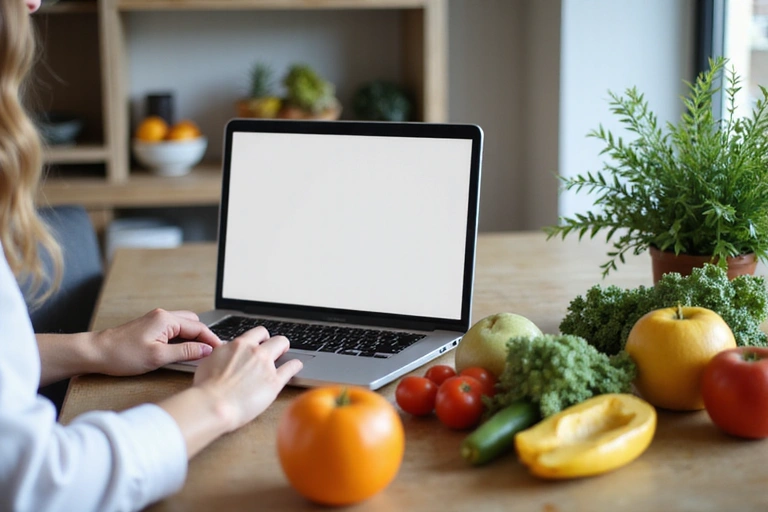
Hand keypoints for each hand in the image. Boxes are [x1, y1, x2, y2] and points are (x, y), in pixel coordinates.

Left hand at [91, 308, 221, 375]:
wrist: (96, 352)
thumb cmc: (122, 354)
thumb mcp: (158, 357)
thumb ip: (185, 352)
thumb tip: (206, 350)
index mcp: (166, 319)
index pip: (198, 328)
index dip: (212, 340)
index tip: (221, 351)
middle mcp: (163, 316)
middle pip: (194, 324)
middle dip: (204, 337)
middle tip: (212, 353)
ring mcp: (156, 321)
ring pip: (184, 327)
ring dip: (193, 338)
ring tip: (199, 354)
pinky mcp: (150, 328)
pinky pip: (174, 331)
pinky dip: (182, 340)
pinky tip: (182, 352)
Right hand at [193, 326, 303, 431]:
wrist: (214, 404)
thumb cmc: (207, 387)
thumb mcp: (209, 361)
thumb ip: (222, 354)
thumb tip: (224, 352)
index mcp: (239, 345)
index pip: (257, 333)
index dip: (261, 337)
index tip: (262, 342)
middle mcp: (255, 352)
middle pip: (274, 338)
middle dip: (276, 343)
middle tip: (276, 349)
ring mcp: (267, 366)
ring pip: (283, 346)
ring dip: (286, 350)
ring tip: (287, 356)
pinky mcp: (274, 382)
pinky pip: (291, 368)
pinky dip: (295, 366)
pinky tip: (296, 366)